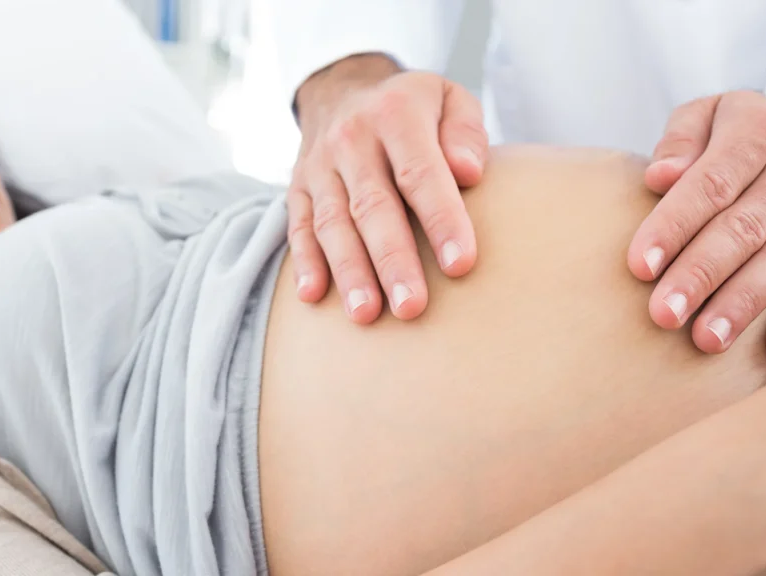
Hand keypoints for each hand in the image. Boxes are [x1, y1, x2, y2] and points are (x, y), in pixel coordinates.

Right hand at [288, 54, 487, 323]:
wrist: (342, 89)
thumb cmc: (412, 108)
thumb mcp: (448, 98)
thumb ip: (465, 131)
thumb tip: (469, 172)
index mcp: (395, 114)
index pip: (419, 173)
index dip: (441, 220)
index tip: (460, 265)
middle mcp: (351, 139)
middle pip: (372, 206)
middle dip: (392, 260)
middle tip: (412, 307)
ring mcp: (319, 166)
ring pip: (332, 223)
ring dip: (349, 271)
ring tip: (366, 314)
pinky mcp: (297, 188)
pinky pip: (297, 227)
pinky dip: (304, 263)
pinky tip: (313, 296)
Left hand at [628, 91, 765, 358]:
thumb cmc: (733, 130)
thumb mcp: (706, 115)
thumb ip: (680, 141)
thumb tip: (659, 176)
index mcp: (757, 132)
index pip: (710, 184)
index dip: (674, 226)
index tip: (639, 267)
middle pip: (744, 228)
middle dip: (701, 275)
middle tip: (663, 315)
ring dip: (744, 303)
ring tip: (706, 340)